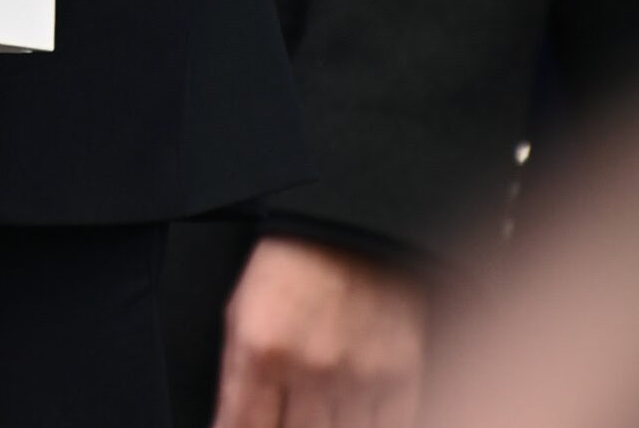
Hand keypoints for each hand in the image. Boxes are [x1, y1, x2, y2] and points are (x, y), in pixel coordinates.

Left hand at [212, 235, 428, 427]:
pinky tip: (352, 416)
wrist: (348, 230)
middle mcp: (310, 369)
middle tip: (291, 416)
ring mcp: (360, 378)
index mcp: (262, 350)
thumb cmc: (287, 270)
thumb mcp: (240, 314)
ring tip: (317, 415)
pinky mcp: (402, 379)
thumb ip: (235, 382)